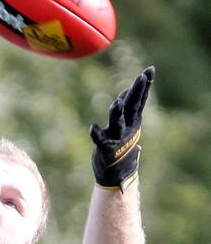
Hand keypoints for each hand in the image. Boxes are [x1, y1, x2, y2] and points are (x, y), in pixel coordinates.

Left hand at [89, 66, 154, 191]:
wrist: (117, 174)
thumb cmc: (120, 146)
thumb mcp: (127, 125)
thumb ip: (126, 108)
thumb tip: (127, 90)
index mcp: (133, 121)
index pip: (139, 100)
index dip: (144, 85)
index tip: (150, 69)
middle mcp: (128, 128)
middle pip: (132, 106)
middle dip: (137, 92)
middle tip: (142, 77)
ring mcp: (117, 138)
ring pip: (118, 123)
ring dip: (117, 113)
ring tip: (116, 102)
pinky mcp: (105, 148)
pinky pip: (100, 140)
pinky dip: (97, 134)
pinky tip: (92, 128)